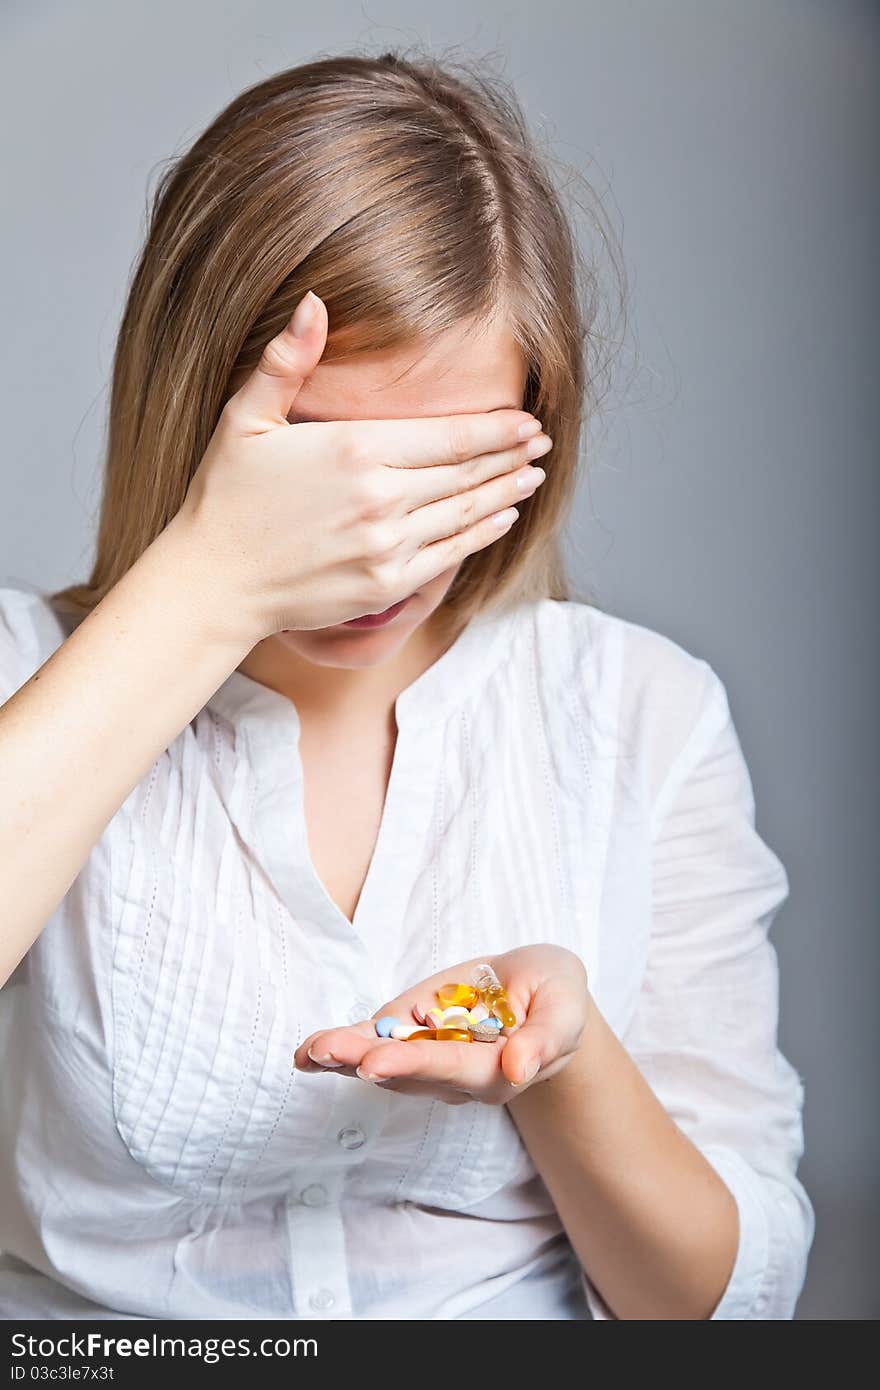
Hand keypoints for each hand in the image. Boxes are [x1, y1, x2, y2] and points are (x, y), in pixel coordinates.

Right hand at [172, 289, 551, 642]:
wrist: (213, 582)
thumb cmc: (225, 497)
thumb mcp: (246, 417)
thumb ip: (287, 360)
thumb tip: (313, 298)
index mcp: (355, 449)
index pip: (449, 435)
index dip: (497, 428)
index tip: (528, 420)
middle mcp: (381, 497)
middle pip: (466, 472)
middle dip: (510, 456)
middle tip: (543, 443)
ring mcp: (388, 545)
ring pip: (465, 513)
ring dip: (506, 492)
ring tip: (534, 475)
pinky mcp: (386, 584)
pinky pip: (449, 555)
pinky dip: (482, 533)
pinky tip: (503, 517)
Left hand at [293, 944, 589, 1105]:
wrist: (540, 995)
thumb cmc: (556, 998)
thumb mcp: (564, 1006)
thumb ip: (546, 1038)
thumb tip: (519, 1068)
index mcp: (497, 1072)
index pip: (452, 1068)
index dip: (414, 1064)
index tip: (377, 1062)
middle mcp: (455, 1077)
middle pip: (407, 1073)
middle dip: (365, 1061)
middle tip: (326, 1053)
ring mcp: (427, 1060)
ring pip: (381, 1065)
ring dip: (344, 1058)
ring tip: (310, 1052)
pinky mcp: (409, 1036)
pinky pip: (372, 1045)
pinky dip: (341, 1049)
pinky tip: (308, 1054)